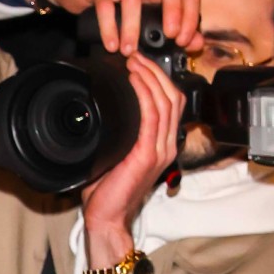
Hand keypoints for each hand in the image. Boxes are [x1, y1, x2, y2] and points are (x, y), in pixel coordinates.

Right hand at [46, 0, 204, 56]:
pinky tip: (111, 45)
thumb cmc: (112, 3)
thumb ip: (168, 27)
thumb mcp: (142, 15)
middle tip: (170, 37)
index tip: (183, 41)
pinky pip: (105, 5)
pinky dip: (109, 27)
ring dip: (133, 28)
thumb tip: (196, 43)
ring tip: (129, 51)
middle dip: (173, 10)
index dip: (190, 16)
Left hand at [80, 54, 184, 265]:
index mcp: (161, 143)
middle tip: (136, 56)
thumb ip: (117, 133)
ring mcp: (159, 149)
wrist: (107, 218)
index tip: (140, 63)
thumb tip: (101, 110)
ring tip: (134, 63)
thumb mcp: (114, 153)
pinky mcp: (147, 155)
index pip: (171, 102)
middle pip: (173, 97)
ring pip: (165, 103)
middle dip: (155, 71)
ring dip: (149, 78)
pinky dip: (144, 95)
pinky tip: (134, 82)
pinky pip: (152, 117)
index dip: (159, 78)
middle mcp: (165, 144)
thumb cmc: (107, 190)